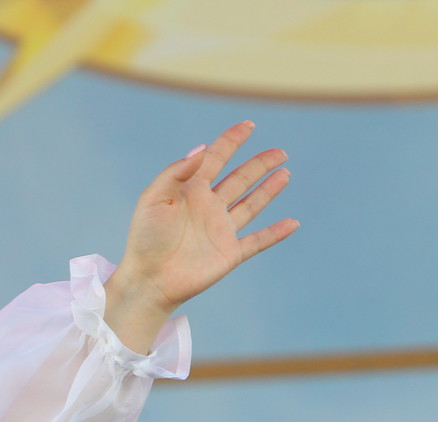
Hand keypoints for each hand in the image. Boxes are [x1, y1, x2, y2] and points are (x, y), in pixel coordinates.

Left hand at [104, 121, 297, 351]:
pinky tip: (293, 223)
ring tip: (285, 173)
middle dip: (259, 164)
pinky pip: (258, 241)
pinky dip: (275, 233)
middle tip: (280, 152)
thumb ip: (175, 173)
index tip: (248, 126)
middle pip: (239, 179)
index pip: (214, 159)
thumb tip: (202, 149)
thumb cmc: (145, 239)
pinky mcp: (229, 253)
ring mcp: (220, 230)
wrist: (149, 280)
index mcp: (189, 191)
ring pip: (251, 204)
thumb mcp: (152, 199)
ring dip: (268, 189)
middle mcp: (208, 207)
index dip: (231, 141)